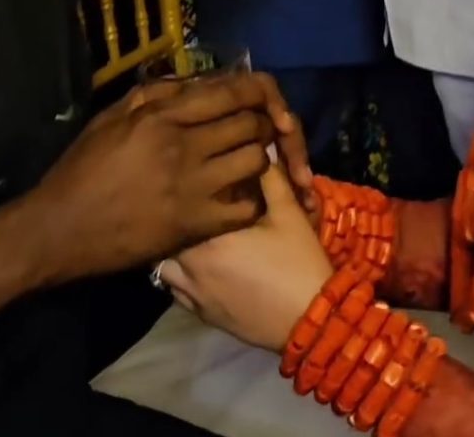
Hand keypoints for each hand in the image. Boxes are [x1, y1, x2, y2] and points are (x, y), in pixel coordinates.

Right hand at [31, 73, 313, 278]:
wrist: (62, 228)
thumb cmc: (82, 170)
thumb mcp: (110, 118)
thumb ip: (153, 95)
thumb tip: (196, 83)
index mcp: (160, 116)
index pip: (229, 92)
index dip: (254, 91)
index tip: (257, 97)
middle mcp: (182, 146)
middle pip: (249, 124)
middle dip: (261, 123)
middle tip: (256, 131)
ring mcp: (192, 187)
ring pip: (255, 161)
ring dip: (257, 158)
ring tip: (247, 162)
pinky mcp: (196, 224)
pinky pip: (247, 205)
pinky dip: (251, 198)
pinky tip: (238, 196)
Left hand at [161, 166, 333, 351]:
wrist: (310, 322)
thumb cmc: (298, 262)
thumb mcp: (288, 213)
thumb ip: (269, 178)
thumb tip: (258, 150)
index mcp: (208, 235)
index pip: (181, 204)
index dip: (185, 191)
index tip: (193, 182)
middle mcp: (190, 266)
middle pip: (165, 234)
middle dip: (174, 220)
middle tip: (188, 207)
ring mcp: (192, 294)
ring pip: (162, 265)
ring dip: (172, 249)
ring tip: (189, 236)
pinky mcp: (200, 315)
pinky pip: (174, 291)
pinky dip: (179, 276)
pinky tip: (197, 267)